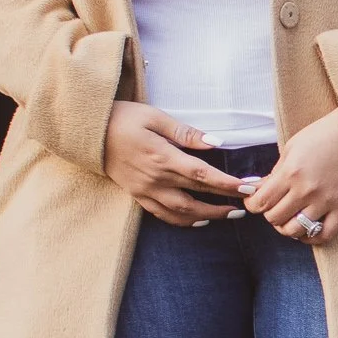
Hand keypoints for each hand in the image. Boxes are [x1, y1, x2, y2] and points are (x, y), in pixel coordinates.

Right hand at [103, 102, 244, 225]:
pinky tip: (198, 220)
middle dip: (225, 201)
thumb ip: (186, 133)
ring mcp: (145, 190)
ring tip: (229, 215)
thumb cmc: (123, 118)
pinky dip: (183, 221)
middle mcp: (155, 178)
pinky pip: (162, 215)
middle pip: (197, 196)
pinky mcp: (137, 195)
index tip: (249, 187)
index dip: (228, 184)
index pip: (203, 175)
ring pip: (181, 212)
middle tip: (249, 204)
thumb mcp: (156, 117)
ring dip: (208, 216)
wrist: (88, 132)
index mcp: (162, 157)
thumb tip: (216, 142)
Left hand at [242, 108, 337, 244]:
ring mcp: (326, 201)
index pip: (260, 202)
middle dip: (269, 214)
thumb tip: (257, 190)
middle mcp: (306, 190)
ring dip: (287, 227)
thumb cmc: (324, 135)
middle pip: (275, 218)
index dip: (252, 205)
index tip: (255, 201)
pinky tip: (306, 230)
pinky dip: (311, 238)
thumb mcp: (292, 148)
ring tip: (289, 218)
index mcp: (291, 172)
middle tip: (274, 205)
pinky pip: (324, 235)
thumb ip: (274, 172)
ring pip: (295, 230)